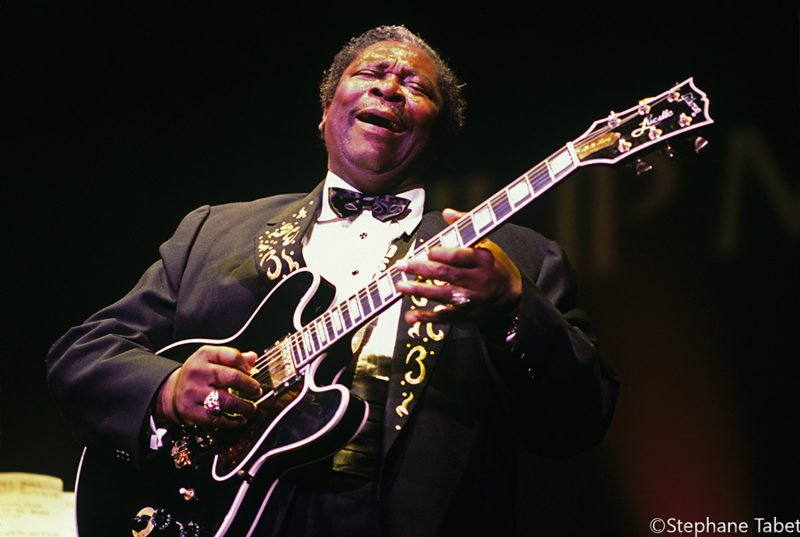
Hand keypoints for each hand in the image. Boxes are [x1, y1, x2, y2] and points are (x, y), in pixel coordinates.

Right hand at [155, 345, 262, 428]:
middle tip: (257, 391)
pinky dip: (232, 421)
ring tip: (251, 408)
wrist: (171, 391)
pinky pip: (216, 419)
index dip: (246, 365)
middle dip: (249, 386)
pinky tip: (240, 419)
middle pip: (231, 378)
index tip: (253, 373)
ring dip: (243, 406)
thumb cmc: (198, 374)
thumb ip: (233, 358)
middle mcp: (197, 372)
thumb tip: (253, 358)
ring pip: (225, 401)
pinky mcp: (191, 411)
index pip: (231, 356)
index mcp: (204, 355)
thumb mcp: (211, 359)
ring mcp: (193, 392)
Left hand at [394, 208, 521, 330]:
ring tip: (401, 286)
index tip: (428, 251)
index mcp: (483, 259)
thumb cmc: (496, 267)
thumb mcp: (487, 243)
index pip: (461, 255)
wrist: (513, 297)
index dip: (443, 254)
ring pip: (443, 295)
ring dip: (420, 291)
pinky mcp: (466, 314)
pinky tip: (411, 315)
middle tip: (402, 265)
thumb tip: (448, 213)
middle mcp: (477, 279)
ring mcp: (471, 298)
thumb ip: (465, 227)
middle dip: (421, 269)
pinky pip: (444, 316)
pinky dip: (426, 317)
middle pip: (446, 274)